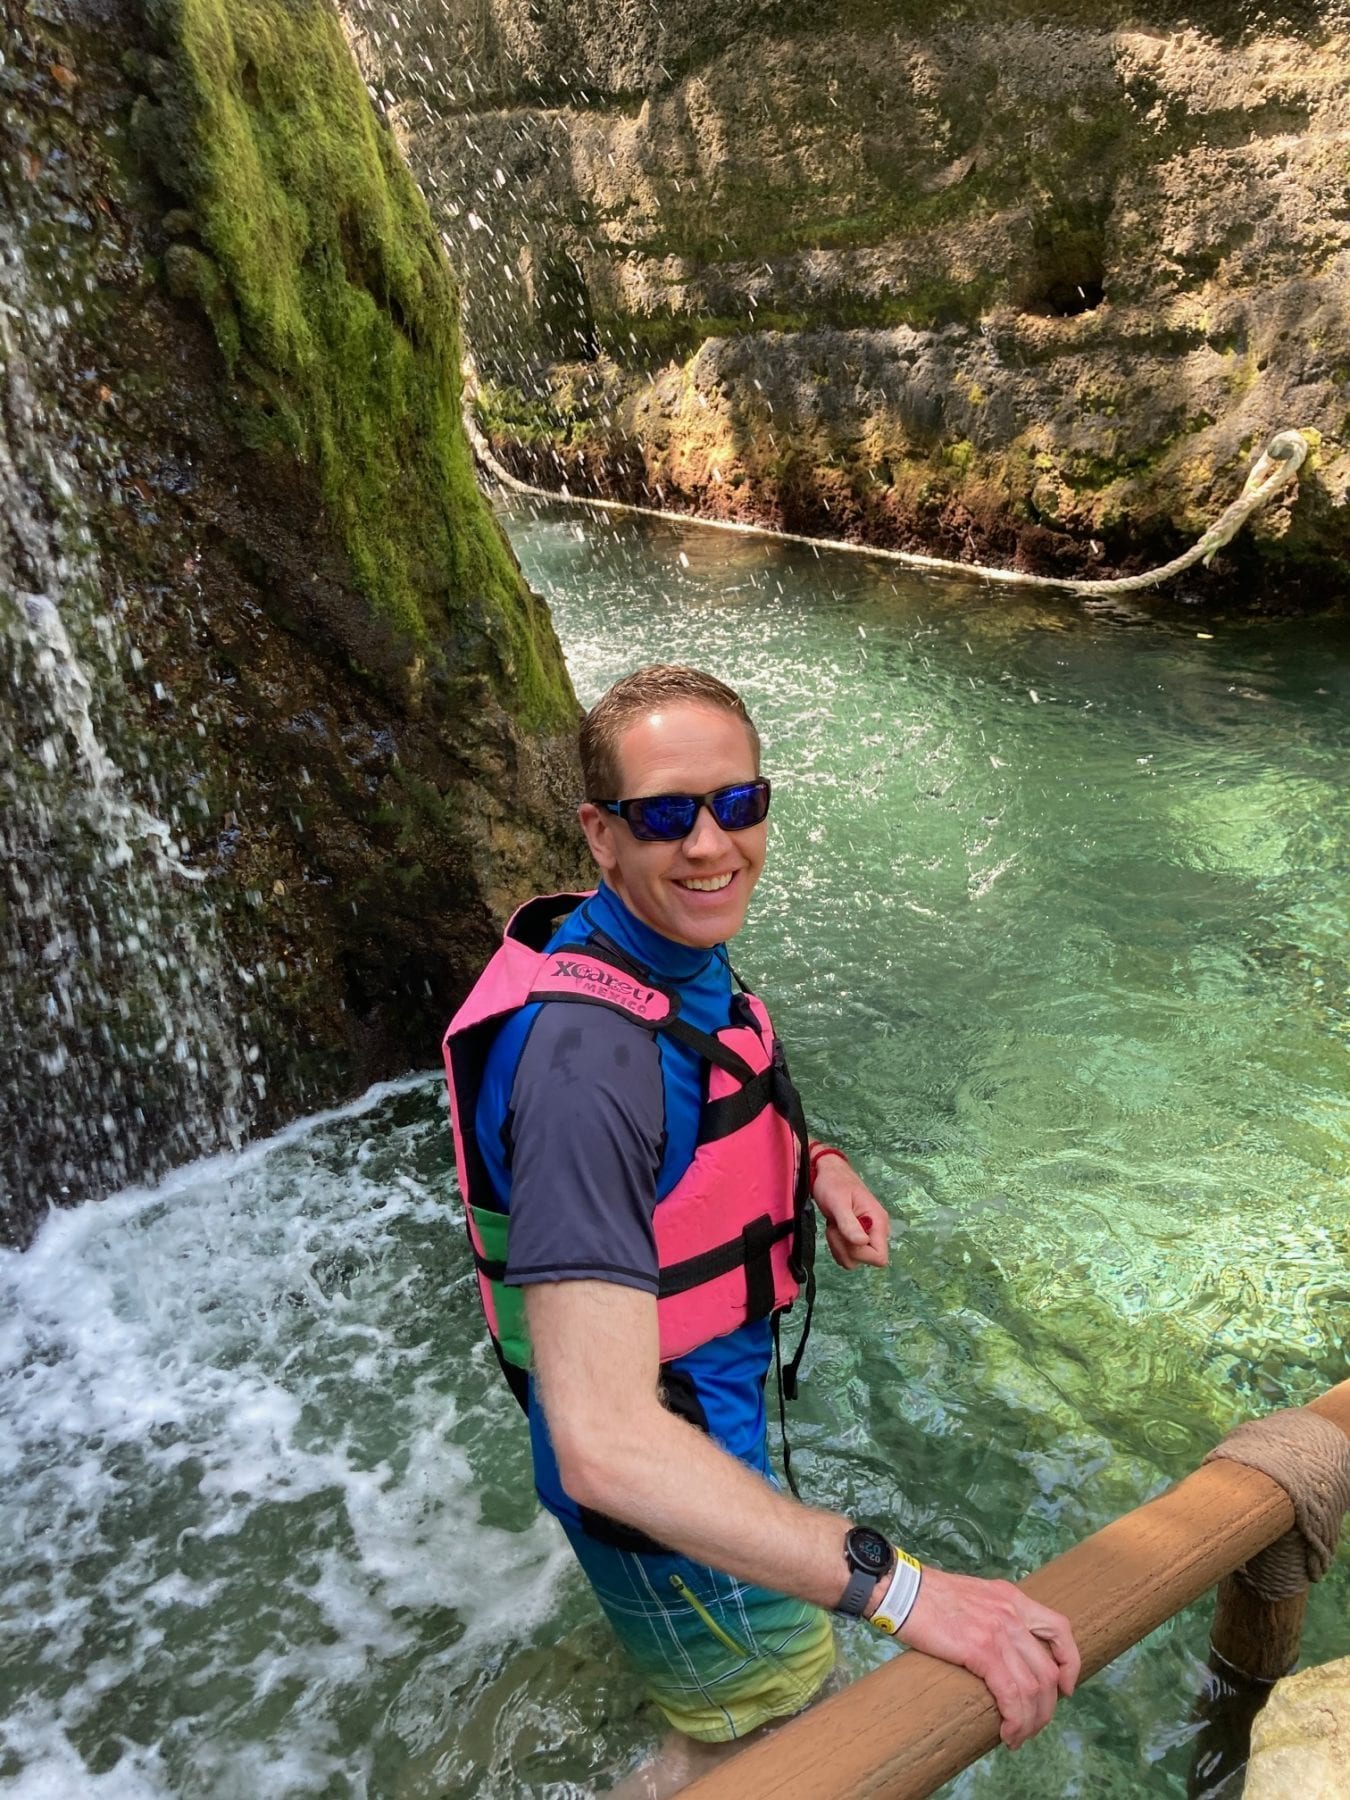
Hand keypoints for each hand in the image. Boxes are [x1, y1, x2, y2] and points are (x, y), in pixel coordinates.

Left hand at [811, 1157, 889, 1269]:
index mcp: (878, 1222)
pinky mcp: (857, 1236)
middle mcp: (877, 1231)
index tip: (847, 1237)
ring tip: (835, 1224)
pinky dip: (837, 1244)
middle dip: (846, 1247)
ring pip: (854, 1259)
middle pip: (866, 1260)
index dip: (861, 1254)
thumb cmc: (833, 1183)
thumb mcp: (838, 1203)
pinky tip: (835, 1227)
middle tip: (837, 1225)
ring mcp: (867, 1234)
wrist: (828, 1173)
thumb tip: (862, 1242)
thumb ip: (849, 1224)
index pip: (880, 1257)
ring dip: (839, 1245)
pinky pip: (848, 1253)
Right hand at [892, 1567, 1079, 1748]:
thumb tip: (1002, 1651)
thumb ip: (994, 1616)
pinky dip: (1015, 1720)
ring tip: (1017, 1737)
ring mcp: (998, 1631)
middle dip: (1046, 1708)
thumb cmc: (929, 1597)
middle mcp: (1012, 1613)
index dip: (1070, 1664)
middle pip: (1048, 1670)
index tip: (1065, 1689)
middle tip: (1031, 1725)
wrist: (902, 1590)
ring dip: (1030, 1721)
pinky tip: (1007, 1732)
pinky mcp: (980, 1649)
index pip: (1060, 1629)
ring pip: (1034, 1688)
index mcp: (1012, 1598)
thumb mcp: (975, 1597)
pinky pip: (1011, 1694)